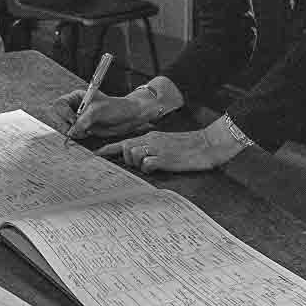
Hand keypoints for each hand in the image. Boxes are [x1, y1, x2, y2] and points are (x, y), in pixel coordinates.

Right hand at [50, 88, 157, 141]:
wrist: (128, 118)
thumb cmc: (115, 108)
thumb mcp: (98, 111)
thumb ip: (83, 121)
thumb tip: (71, 132)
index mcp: (77, 97)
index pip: (60, 104)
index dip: (64, 113)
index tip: (74, 120)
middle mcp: (75, 107)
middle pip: (57, 116)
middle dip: (64, 124)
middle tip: (73, 131)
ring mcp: (78, 119)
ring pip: (63, 127)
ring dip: (71, 132)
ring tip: (85, 132)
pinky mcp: (82, 129)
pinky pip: (72, 134)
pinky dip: (77, 137)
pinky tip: (88, 134)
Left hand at [99, 129, 242, 174]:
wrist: (208, 144)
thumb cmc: (189, 146)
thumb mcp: (167, 143)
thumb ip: (152, 147)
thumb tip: (141, 157)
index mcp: (150, 136)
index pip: (124, 141)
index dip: (109, 149)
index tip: (97, 154)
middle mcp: (151, 140)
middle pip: (125, 148)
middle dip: (126, 158)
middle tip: (140, 164)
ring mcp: (158, 149)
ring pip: (133, 155)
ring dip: (138, 163)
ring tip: (154, 164)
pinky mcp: (165, 159)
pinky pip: (147, 164)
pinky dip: (149, 168)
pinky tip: (159, 167)